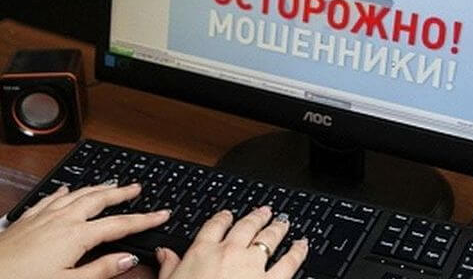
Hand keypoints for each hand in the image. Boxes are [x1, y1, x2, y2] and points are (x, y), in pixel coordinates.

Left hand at [0, 182, 169, 278]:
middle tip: (137, 187)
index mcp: (77, 236)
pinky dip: (65, 192)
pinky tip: (67, 190)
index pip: (120, 224)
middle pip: (100, 199)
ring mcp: (43, 217)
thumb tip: (128, 258)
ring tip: (110, 183)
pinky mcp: (27, 220)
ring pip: (77, 194)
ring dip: (97, 187)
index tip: (162, 214)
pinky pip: (51, 198)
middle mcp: (62, 220)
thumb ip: (101, 270)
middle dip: (122, 192)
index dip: (145, 219)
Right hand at [156, 206, 308, 278]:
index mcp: (202, 252)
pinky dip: (298, 252)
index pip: (215, 225)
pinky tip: (303, 246)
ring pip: (269, 239)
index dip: (224, 217)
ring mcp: (252, 266)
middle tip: (265, 211)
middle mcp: (229, 252)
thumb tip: (164, 253)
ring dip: (278, 228)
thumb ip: (169, 267)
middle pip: (246, 226)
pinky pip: (289, 263)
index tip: (229, 214)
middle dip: (257, 217)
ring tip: (284, 222)